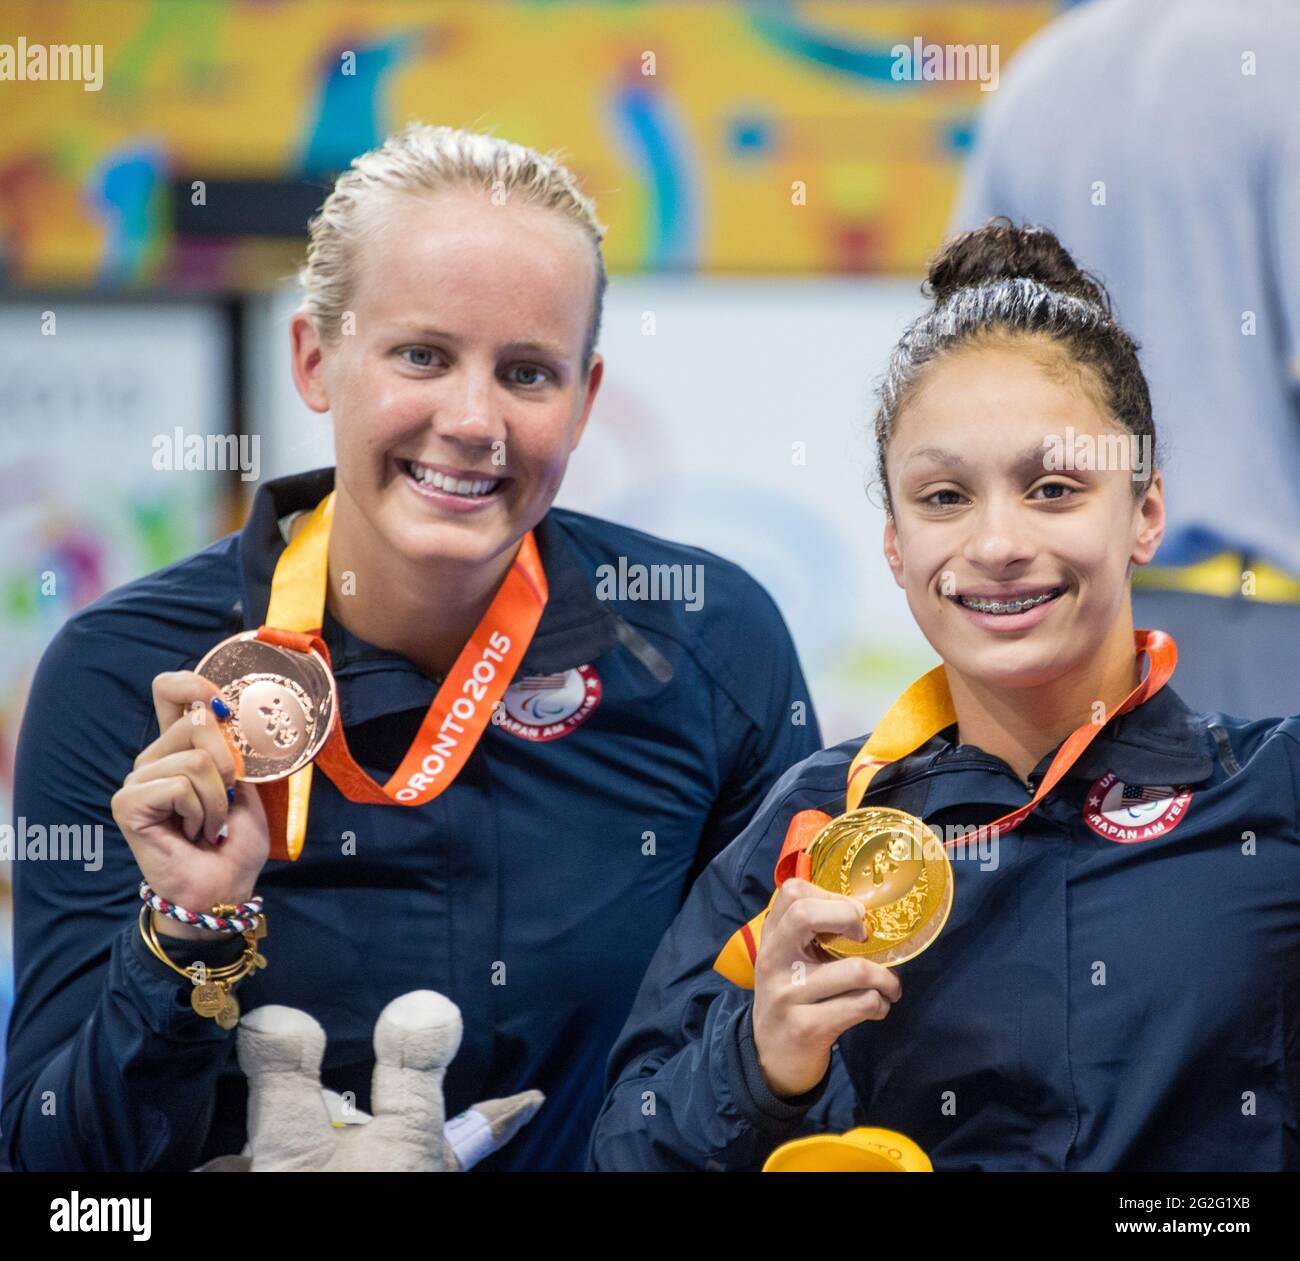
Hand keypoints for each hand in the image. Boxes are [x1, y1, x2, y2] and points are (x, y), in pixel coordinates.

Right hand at [111, 671, 269, 938]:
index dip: (194, 683)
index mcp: (179, 746)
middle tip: (226, 801)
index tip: (221, 705)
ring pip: (196, 760)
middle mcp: (154, 757)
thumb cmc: (236, 839)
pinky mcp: (128, 802)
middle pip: (197, 722)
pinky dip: (202, 812)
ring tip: (210, 824)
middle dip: (230, 765)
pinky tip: (193, 833)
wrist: (225, 886)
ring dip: (219, 799)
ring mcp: (137, 780)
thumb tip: (227, 712)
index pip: (169, 689)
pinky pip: (180, 786)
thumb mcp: (247, 783)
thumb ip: (235, 746)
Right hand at [751, 878, 901, 1097]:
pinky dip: (880, 1004)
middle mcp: (773, 960)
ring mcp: (788, 995)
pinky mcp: (807, 1027)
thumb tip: (865, 911)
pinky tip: (877, 1008)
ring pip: (855, 970)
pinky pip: (862, 1004)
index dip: (830, 896)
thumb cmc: (791, 996)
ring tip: (888, 986)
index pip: (792, 892)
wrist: (770, 1057)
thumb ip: (810, 931)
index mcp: (771, 937)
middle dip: (850, 918)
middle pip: (806, 915)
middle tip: (866, 938)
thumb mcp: (787, 959)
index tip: (851, 917)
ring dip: (886, 978)